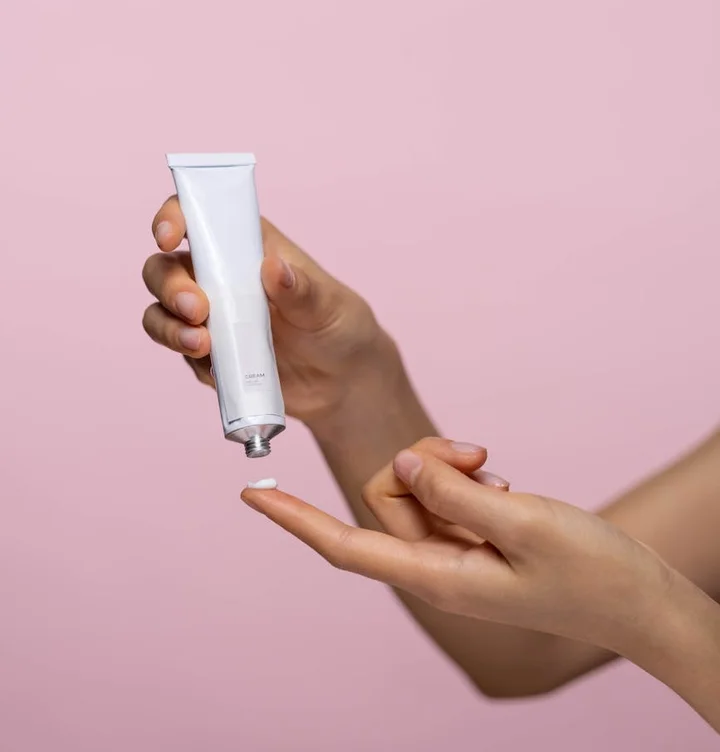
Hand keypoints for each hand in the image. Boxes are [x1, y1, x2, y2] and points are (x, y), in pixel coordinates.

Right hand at [142, 197, 393, 422]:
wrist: (342, 382)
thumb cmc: (338, 327)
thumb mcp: (329, 305)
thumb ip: (302, 290)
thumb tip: (274, 268)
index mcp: (247, 245)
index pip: (198, 216)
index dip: (174, 218)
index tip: (168, 238)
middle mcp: (220, 275)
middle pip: (164, 267)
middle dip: (169, 285)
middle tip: (198, 309)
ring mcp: (210, 316)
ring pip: (160, 311)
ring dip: (168, 325)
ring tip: (201, 344)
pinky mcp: (207, 354)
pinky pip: (179, 351)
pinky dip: (187, 356)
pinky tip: (215, 367)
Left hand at [241, 437, 673, 655]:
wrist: (636, 599)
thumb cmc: (588, 571)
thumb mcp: (522, 522)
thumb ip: (454, 493)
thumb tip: (401, 465)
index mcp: (436, 576)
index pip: (345, 546)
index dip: (295, 520)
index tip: (251, 495)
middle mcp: (435, 566)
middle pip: (387, 498)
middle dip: (418, 462)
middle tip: (475, 453)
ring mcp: (455, 554)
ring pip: (416, 492)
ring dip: (447, 468)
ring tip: (496, 471)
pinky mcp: (475, 541)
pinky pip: (445, 498)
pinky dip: (465, 478)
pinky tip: (500, 481)